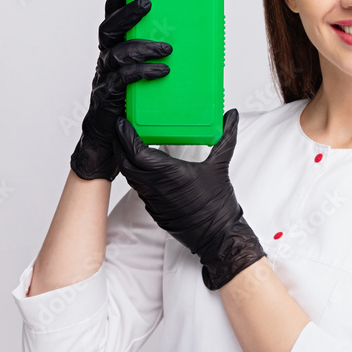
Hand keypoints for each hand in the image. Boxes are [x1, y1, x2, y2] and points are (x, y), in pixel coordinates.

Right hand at [70, 0, 172, 180]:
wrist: (120, 150)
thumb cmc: (140, 112)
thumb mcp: (160, 80)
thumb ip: (175, 61)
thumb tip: (209, 46)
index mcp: (119, 50)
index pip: (115, 14)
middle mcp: (108, 60)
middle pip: (110, 26)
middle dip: (126, 10)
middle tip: (148, 2)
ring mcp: (105, 79)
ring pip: (115, 53)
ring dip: (141, 46)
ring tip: (167, 47)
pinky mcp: (108, 100)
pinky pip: (122, 81)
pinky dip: (142, 73)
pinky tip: (161, 71)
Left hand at [112, 109, 266, 290]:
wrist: (217, 235)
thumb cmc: (218, 204)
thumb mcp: (221, 165)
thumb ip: (226, 136)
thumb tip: (232, 116)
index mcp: (170, 173)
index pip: (136, 152)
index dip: (126, 136)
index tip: (123, 123)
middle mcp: (156, 186)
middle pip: (125, 163)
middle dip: (119, 144)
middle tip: (120, 128)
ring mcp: (153, 199)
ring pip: (130, 176)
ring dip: (125, 159)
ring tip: (128, 142)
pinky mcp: (154, 208)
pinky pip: (138, 187)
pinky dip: (135, 173)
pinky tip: (142, 164)